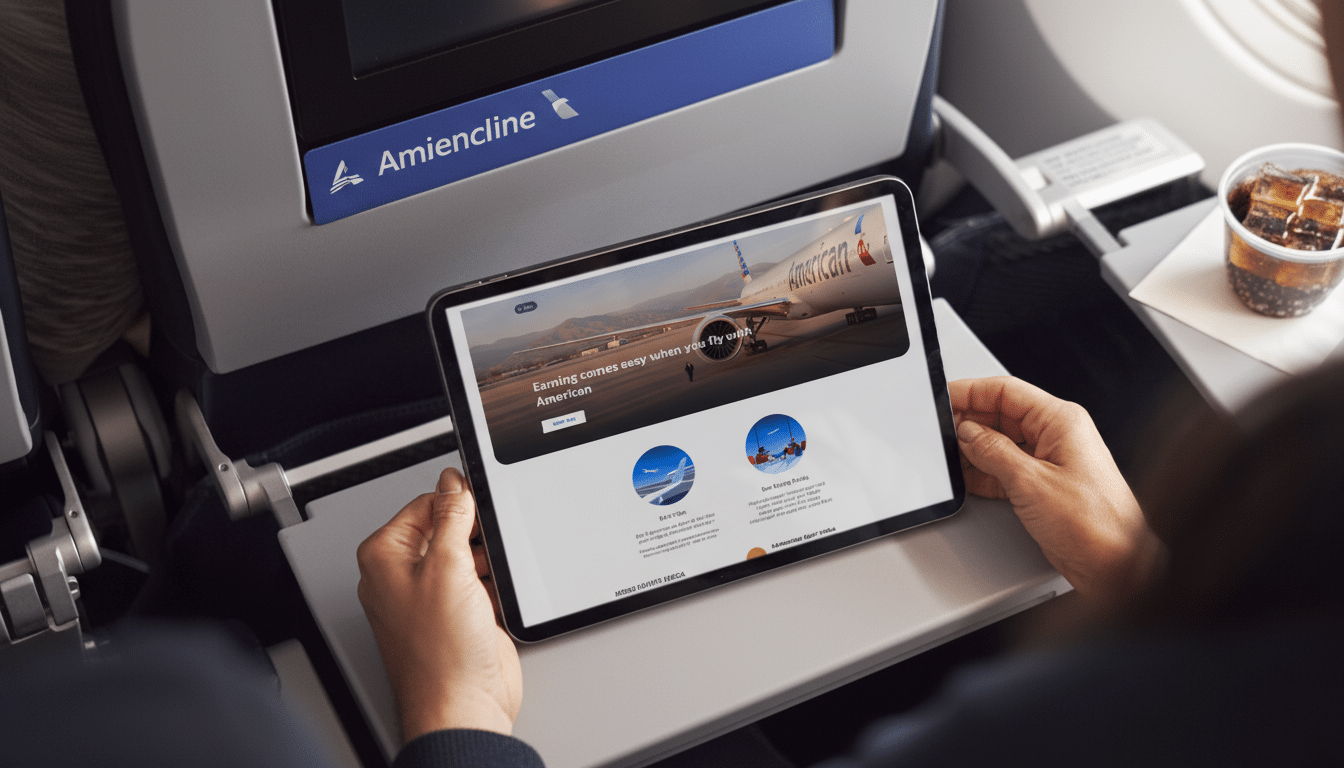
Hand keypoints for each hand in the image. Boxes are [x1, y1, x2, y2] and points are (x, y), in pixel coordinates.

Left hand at [357, 467, 522, 742]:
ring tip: (486, 581)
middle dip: (471, 536)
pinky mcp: (457, 616)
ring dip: (484, 562)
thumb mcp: (449, 566)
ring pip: (465, 556)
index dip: (453, 501)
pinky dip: (491, 585)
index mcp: (384, 558)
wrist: (463, 704)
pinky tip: (493, 598)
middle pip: (445, 529)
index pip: (422, 505)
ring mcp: (430, 598)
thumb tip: (452, 483)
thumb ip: (452, 517)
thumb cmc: (439, 653)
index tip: (475, 503)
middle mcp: (401, 577)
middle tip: (482, 549)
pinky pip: (478, 583)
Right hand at [949, 377, 1161, 602]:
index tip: (944, 397)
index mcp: (1061, 421)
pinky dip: (984, 472)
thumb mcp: (1031, 481)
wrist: (1116, 564)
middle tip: (941, 432)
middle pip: (1002, 415)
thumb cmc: (1096, 523)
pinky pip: (1005, 468)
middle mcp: (1057, 436)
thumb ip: (993, 451)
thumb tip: (968, 432)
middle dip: (970, 423)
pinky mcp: (1044, 486)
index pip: (1006, 391)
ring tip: (949, 457)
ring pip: (1001, 443)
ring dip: (974, 450)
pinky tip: (967, 478)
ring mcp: (1050, 461)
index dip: (970, 391)